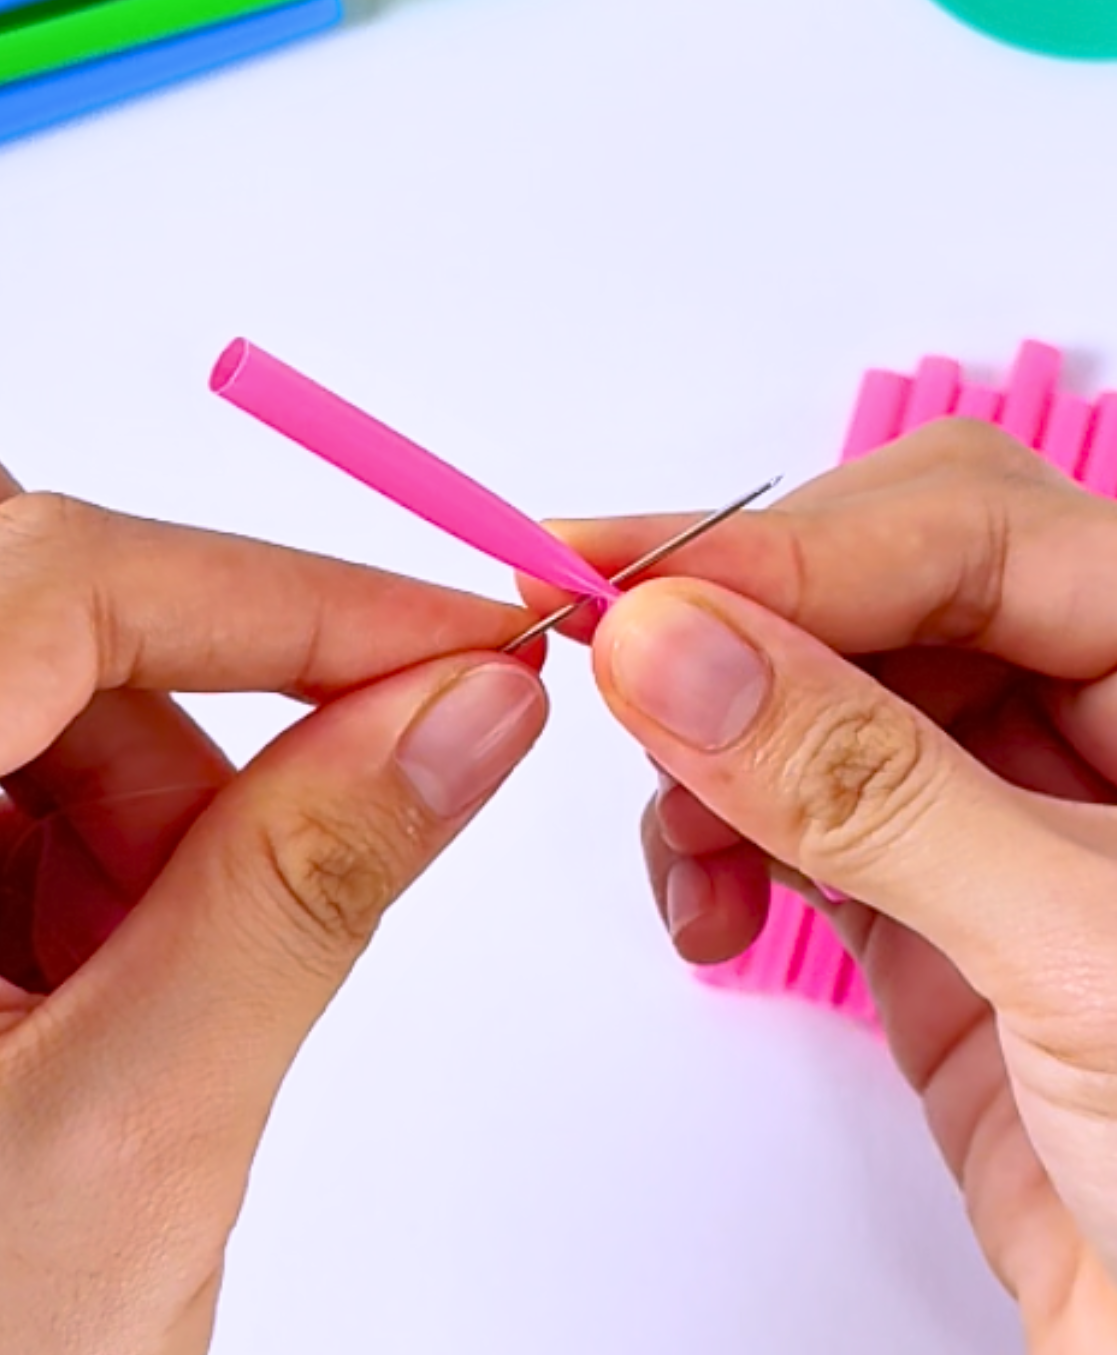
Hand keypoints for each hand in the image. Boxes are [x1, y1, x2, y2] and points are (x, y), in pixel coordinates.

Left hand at [0, 467, 546, 1354]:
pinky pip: (18, 793)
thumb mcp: (133, 1138)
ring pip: (47, 710)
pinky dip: (100, 874)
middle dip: (202, 749)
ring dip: (152, 831)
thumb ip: (308, 889)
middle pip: (50, 630)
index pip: (59, 583)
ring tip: (155, 1013)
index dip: (285, 594)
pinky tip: (93, 1009)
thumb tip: (467, 714)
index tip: (458, 646)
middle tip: (312, 869)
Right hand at [524, 423, 1116, 1354]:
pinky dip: (718, 840)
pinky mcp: (931, 895)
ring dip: (710, 747)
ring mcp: (1008, 798)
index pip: (967, 526)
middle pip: (876, 587)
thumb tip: (674, 649)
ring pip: (813, 693)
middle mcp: (1109, 701)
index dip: (788, 545)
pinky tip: (708, 906)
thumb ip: (870, 788)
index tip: (627, 582)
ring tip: (680, 839)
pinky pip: (789, 812)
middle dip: (736, 631)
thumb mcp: (1089, 952)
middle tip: (606, 660)